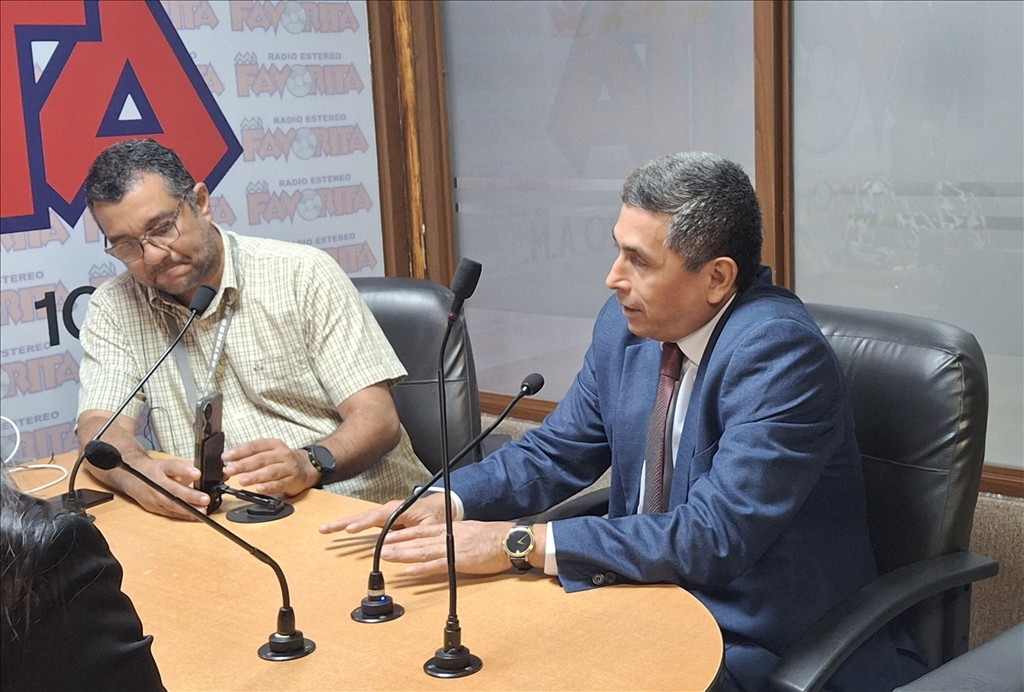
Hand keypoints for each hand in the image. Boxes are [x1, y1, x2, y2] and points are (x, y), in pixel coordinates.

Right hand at [96, 454, 208, 520]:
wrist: (131, 478)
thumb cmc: (154, 470)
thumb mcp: (168, 463)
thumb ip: (183, 468)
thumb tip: (200, 474)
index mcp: (160, 468)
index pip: (172, 467)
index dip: (184, 470)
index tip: (197, 473)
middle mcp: (155, 483)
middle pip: (172, 489)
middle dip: (189, 495)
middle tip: (205, 498)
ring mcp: (153, 497)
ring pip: (170, 504)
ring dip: (188, 509)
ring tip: (202, 511)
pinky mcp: (153, 508)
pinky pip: (169, 513)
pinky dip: (183, 516)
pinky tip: (195, 517)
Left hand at [221, 438, 316, 496]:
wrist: (307, 468)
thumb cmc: (282, 461)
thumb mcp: (270, 452)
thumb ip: (252, 456)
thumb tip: (230, 461)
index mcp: (274, 444)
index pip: (255, 446)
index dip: (239, 451)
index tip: (225, 457)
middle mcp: (282, 454)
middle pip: (261, 459)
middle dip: (244, 465)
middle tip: (230, 470)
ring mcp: (289, 467)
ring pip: (271, 471)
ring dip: (255, 476)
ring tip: (242, 481)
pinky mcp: (293, 480)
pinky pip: (280, 484)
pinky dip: (269, 487)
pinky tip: (259, 489)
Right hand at [319, 493, 446, 534]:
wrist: (439, 506)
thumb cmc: (435, 516)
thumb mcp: (430, 527)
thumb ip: (414, 534)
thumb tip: (395, 543)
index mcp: (400, 509)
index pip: (379, 517)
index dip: (364, 523)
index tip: (350, 529)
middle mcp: (389, 509)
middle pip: (364, 515)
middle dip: (344, 522)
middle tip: (327, 528)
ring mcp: (384, 513)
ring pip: (361, 517)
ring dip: (343, 523)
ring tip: (325, 529)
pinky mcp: (382, 518)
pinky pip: (364, 521)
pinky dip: (350, 524)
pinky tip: (338, 529)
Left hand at [380, 520, 514, 576]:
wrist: (509, 540)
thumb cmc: (492, 537)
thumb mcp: (469, 530)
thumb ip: (454, 535)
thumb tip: (442, 541)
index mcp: (450, 529)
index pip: (421, 531)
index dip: (402, 534)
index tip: (388, 537)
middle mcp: (448, 536)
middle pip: (417, 540)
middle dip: (397, 544)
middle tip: (380, 548)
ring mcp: (452, 548)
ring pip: (423, 551)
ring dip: (403, 554)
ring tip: (387, 556)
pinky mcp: (459, 561)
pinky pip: (437, 566)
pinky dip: (422, 569)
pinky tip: (409, 572)